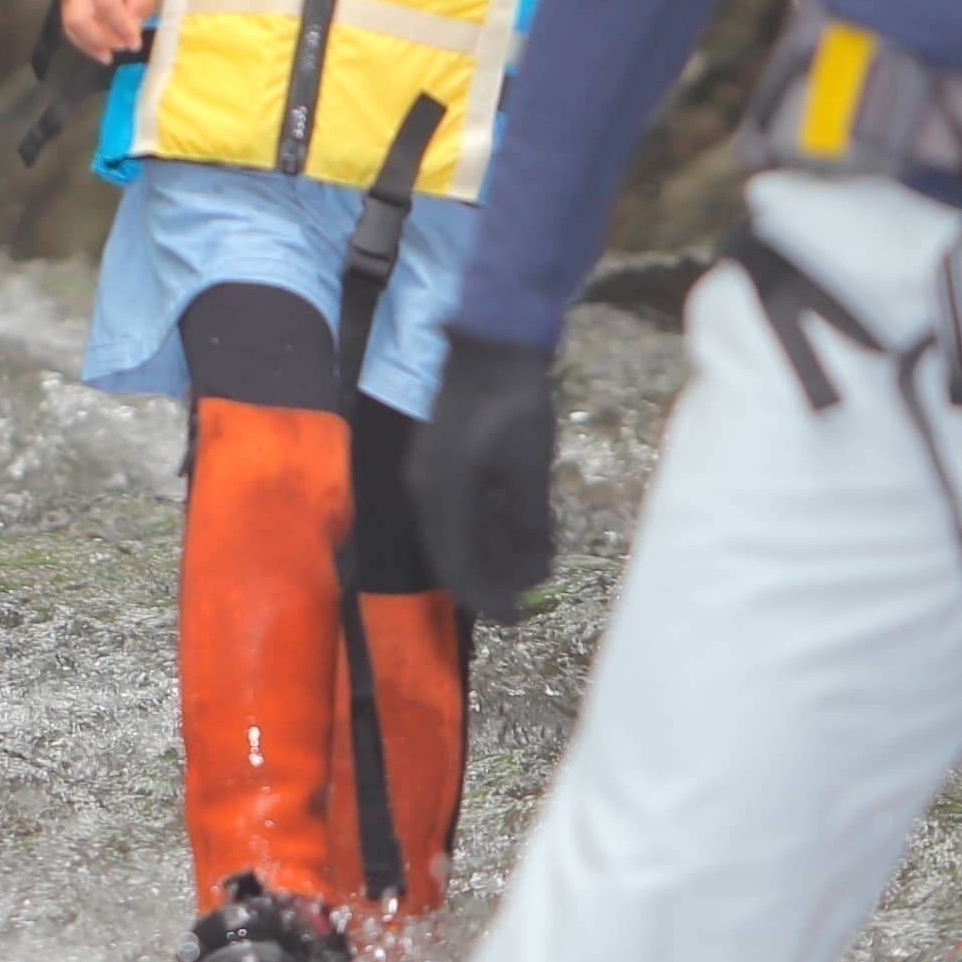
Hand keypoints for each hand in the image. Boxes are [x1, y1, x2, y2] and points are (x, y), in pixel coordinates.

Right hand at [57, 0, 161, 63]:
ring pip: (70, 24)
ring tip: (110, 53)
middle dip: (101, 39)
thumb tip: (134, 27)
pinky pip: (69, 23)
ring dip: (91, 44)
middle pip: (78, 18)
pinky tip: (100, 49)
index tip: (134, 41)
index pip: (106, 3)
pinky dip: (84, 40)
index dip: (121, 27)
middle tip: (123, 45)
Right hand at [412, 331, 561, 623]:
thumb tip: (534, 572)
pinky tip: (519, 529)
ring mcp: (432, 476)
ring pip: (459, 534)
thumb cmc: (515, 403)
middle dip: (494, 578)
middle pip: (455, 554)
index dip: (487, 597)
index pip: (457, 565)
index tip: (518, 617)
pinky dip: (490, 528)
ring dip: (495, 553)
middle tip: (529, 596)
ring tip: (534, 562)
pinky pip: (462, 511)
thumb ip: (528, 523)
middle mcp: (428, 491)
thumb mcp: (530, 469)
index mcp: (441, 495)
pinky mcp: (444, 463)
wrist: (494, 343)